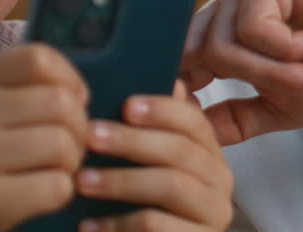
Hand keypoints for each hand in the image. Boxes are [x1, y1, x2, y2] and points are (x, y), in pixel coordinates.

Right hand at [0, 44, 89, 231]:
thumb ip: (20, 84)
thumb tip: (78, 92)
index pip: (38, 58)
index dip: (69, 76)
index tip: (72, 97)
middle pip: (59, 102)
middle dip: (79, 123)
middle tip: (70, 139)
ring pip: (62, 144)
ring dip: (72, 158)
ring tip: (57, 165)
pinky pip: (56, 186)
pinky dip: (62, 189)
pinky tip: (44, 188)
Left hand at [74, 81, 233, 230]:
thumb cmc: (144, 209)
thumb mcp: (146, 168)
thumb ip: (152, 132)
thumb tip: (168, 84)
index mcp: (209, 156)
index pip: (194, 122)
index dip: (162, 110)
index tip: (126, 105)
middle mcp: (219, 182)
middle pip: (180, 151)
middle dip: (132, 141)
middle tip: (91, 136)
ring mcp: (213, 215)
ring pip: (170, 185)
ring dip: (120, 180)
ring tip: (82, 180)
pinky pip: (156, 226)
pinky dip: (117, 224)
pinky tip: (88, 225)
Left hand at [181, 0, 302, 144]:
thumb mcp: (287, 104)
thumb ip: (239, 116)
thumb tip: (192, 132)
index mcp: (233, 27)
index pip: (182, 56)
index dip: (189, 88)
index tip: (214, 111)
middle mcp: (235, 0)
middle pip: (201, 58)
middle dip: (253, 87)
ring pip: (225, 48)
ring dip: (275, 74)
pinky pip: (253, 29)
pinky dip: (288, 49)